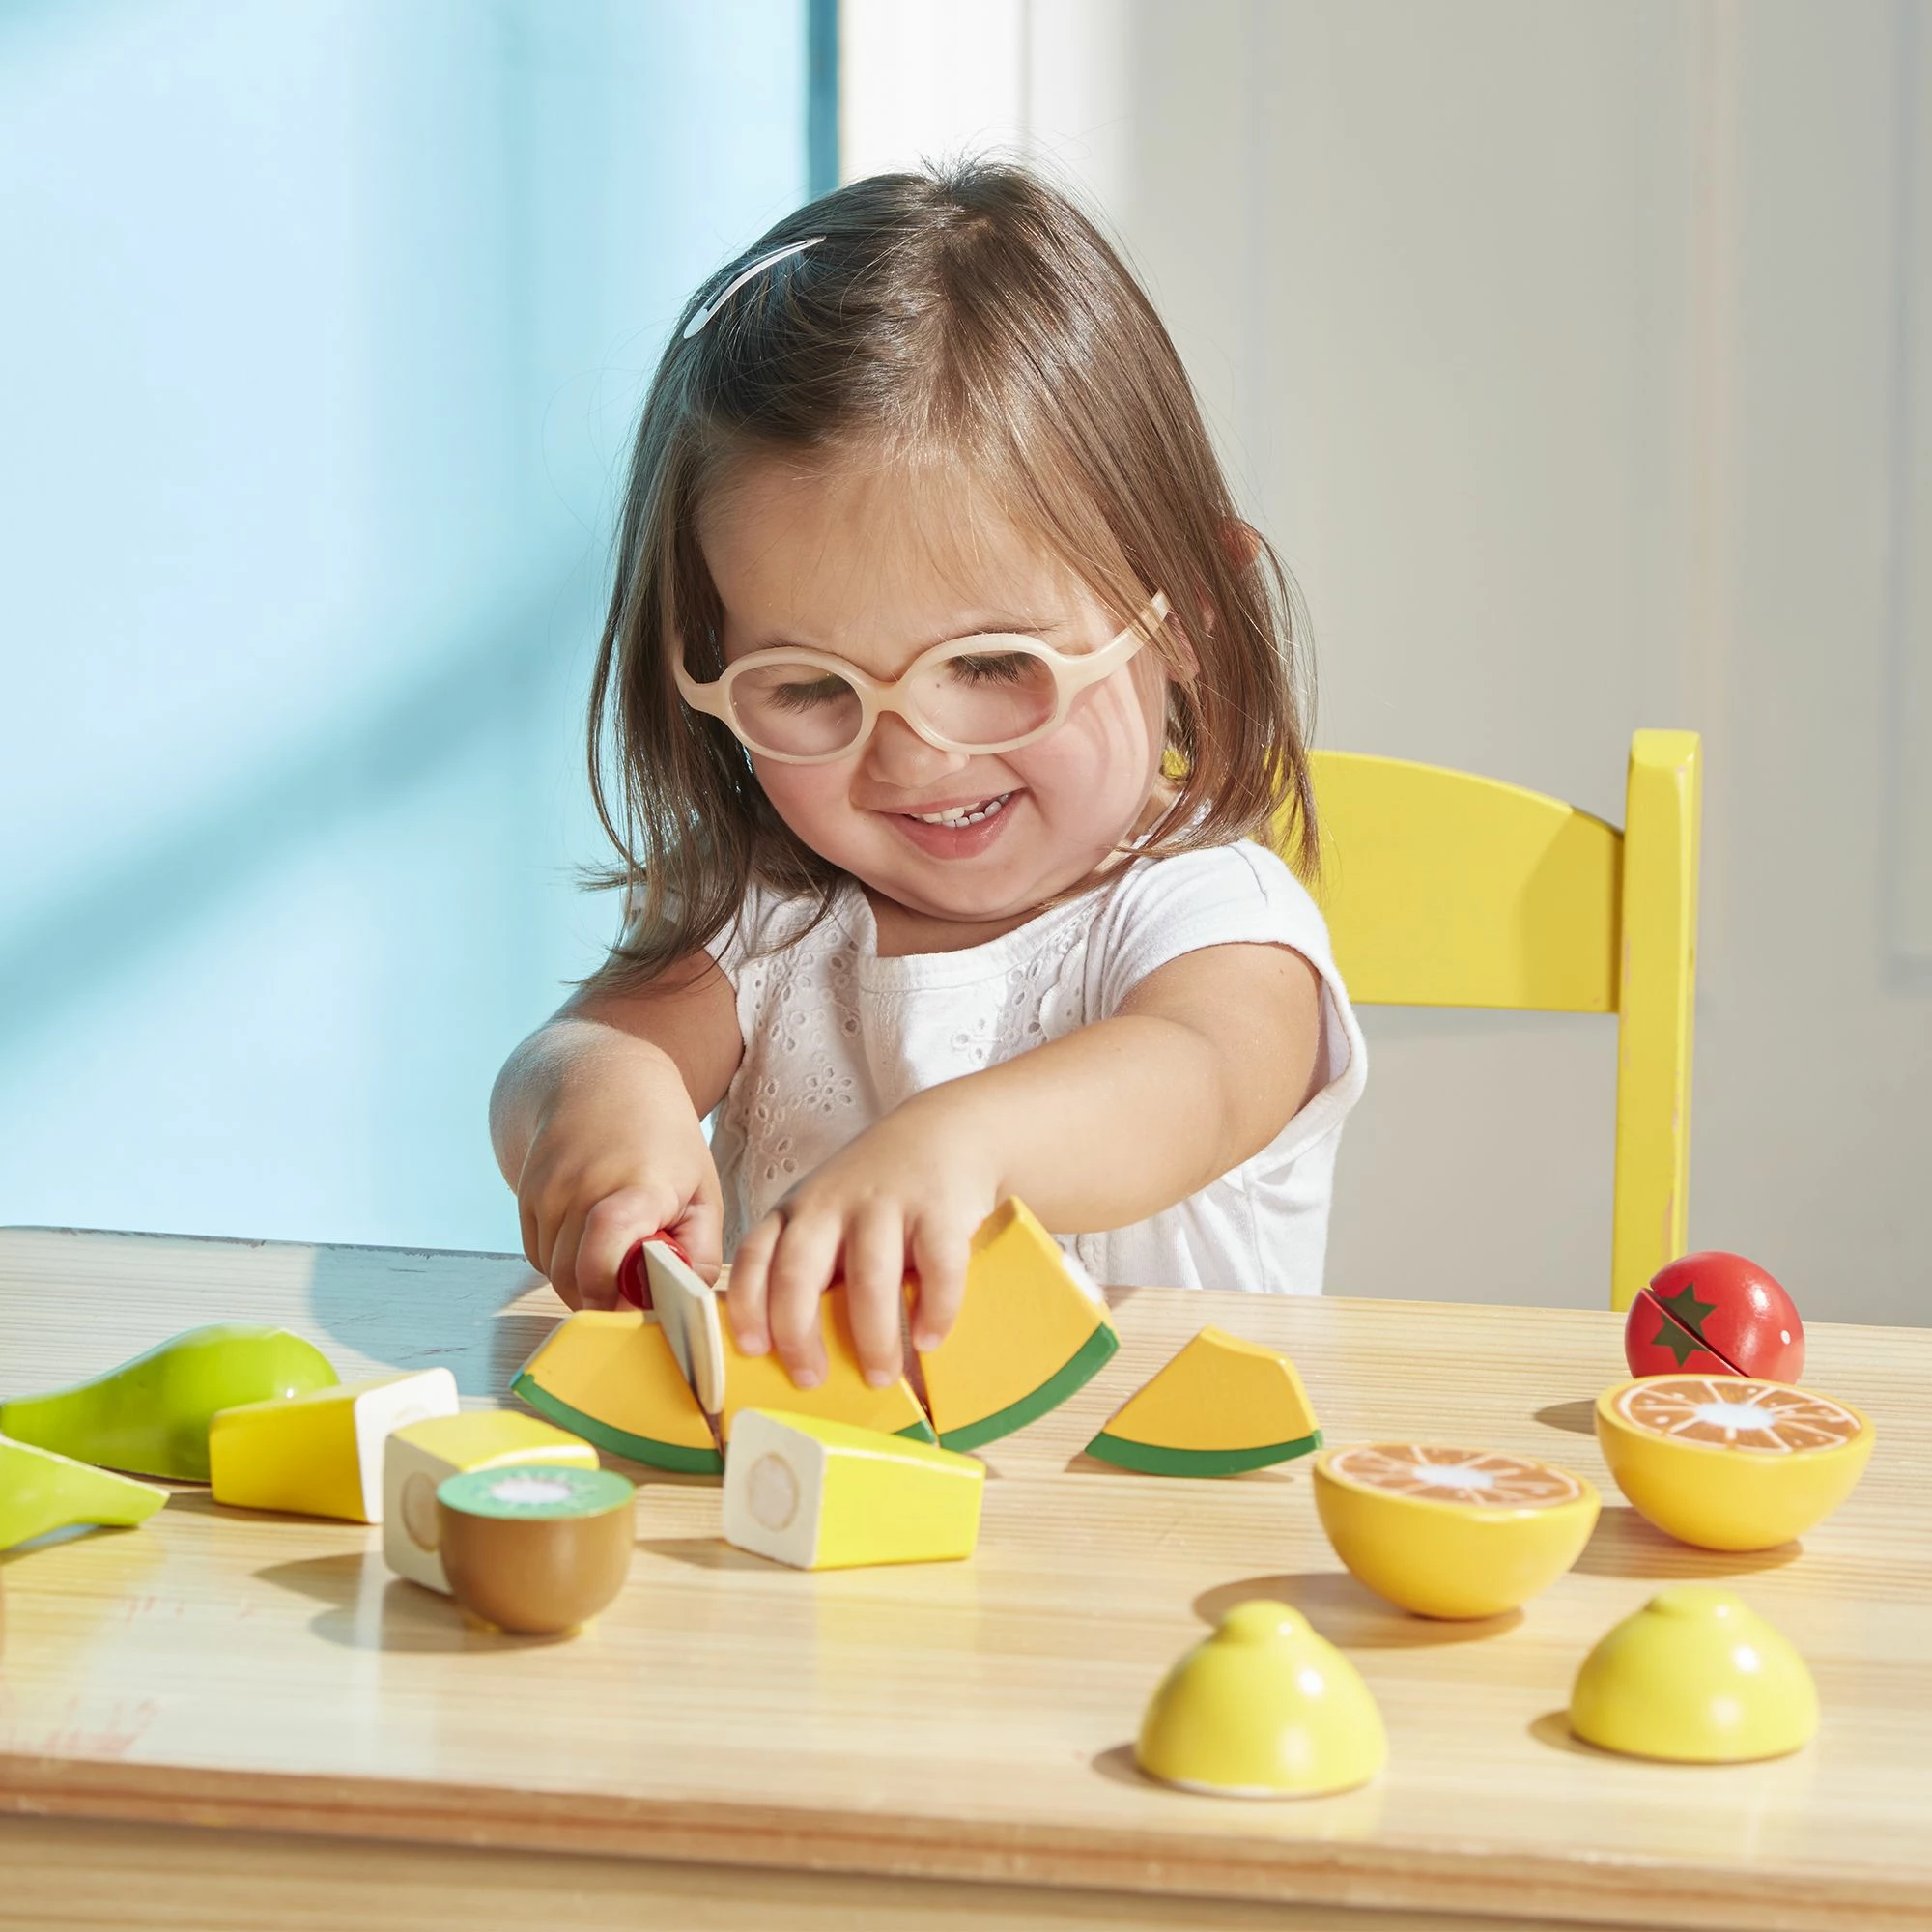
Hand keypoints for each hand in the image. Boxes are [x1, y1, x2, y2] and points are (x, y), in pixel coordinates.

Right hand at [514, 1049, 722, 1310]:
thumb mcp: (703, 1192)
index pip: (604, 1246)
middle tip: (635, 1283)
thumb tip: (683, 1305)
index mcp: (636, 1186)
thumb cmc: (663, 1141)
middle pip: (575, 1277)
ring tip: (617, 1250)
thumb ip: (699, 1254)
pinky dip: (564, 1261)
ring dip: (584, 1280)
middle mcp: (582, 1187)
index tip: (635, 1304)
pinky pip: (539, 1256)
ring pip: (554, 1273)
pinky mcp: (526, 1196)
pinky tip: (590, 1235)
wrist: (603, 1081)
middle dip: (605, 1298)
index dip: (612, 1291)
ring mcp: (548, 1191)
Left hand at [724, 1092, 1000, 1390]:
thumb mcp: (828, 1214)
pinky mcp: (940, 1208)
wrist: (946, 1130)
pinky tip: (929, 1339)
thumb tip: (799, 1355)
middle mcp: (831, 1203)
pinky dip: (934, 1310)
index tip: (754, 1351)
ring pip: (869, 1278)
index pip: (754, 1258)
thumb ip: (810, 1265)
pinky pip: (937, 1268)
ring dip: (873, 1337)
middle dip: (799, 1335)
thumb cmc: (878, 1191)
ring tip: (880, 1377)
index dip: (747, 1307)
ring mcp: (886, 1202)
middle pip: (798, 1273)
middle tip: (811, 1380)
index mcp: (796, 1210)